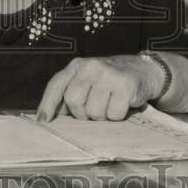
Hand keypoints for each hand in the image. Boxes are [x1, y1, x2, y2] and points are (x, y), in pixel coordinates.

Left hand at [37, 54, 165, 121]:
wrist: (144, 71)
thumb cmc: (110, 81)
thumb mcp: (88, 80)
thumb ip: (70, 93)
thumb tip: (50, 116)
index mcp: (77, 66)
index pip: (56, 85)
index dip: (48, 104)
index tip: (43, 121)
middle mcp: (90, 66)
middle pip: (73, 101)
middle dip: (82, 114)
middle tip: (93, 110)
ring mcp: (108, 74)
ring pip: (94, 112)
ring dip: (102, 116)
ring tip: (109, 105)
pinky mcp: (125, 85)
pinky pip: (113, 114)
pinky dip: (117, 116)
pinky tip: (122, 105)